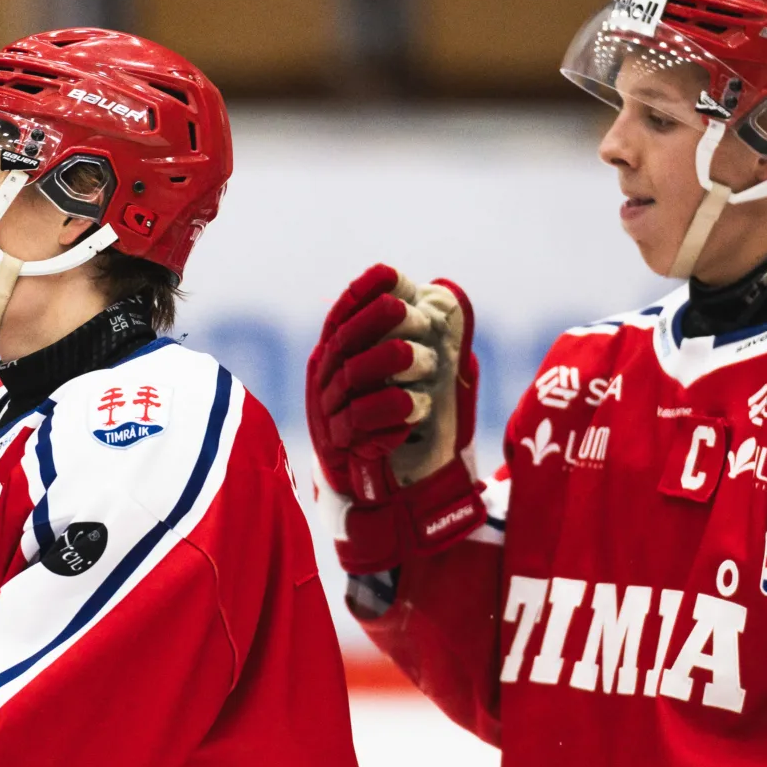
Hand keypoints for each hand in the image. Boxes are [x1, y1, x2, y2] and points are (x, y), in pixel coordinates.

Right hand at [304, 266, 484, 574]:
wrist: (383, 492)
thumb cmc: (397, 423)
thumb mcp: (404, 378)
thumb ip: (413, 343)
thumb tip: (440, 296)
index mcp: (335, 359)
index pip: (340, 318)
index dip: (361, 295)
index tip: (389, 274)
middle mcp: (325, 383)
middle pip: (343, 344)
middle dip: (376, 321)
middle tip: (411, 312)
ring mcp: (329, 416)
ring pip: (350, 379)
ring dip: (389, 363)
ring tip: (425, 360)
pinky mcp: (343, 449)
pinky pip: (359, 424)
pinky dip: (389, 410)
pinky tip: (415, 405)